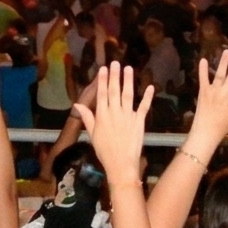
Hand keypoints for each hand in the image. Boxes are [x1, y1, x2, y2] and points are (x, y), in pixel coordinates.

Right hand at [76, 63, 151, 187]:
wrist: (120, 164)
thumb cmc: (104, 151)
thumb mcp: (92, 134)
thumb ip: (87, 118)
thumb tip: (77, 105)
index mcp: (102, 116)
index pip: (102, 94)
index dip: (102, 80)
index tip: (103, 68)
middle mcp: (115, 113)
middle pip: (114, 91)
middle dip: (115, 76)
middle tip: (115, 62)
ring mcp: (128, 116)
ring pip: (128, 95)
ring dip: (128, 81)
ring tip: (128, 69)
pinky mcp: (139, 121)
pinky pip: (144, 107)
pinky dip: (148, 97)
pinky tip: (150, 87)